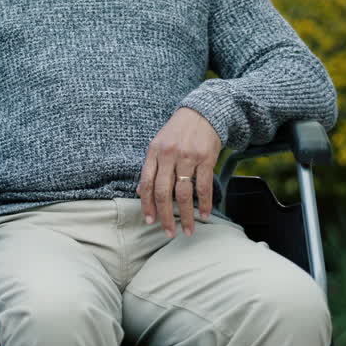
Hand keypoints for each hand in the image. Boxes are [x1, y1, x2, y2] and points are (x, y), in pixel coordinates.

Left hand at [136, 107, 221, 237]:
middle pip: (163, 192)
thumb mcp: (158, 144)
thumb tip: (139, 192)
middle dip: (165, 216)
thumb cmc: (178, 131)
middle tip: (168, 232)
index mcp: (154, 152)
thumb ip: (150, 167)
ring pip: (183, 193)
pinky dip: (204, 203)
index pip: (146, 183)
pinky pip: (203, 186)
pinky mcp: (206, 159)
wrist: (202, 112)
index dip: (146, 205)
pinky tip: (204, 215)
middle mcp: (169, 155)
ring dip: (186, 215)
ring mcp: (188, 157)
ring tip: (188, 230)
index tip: (149, 220)